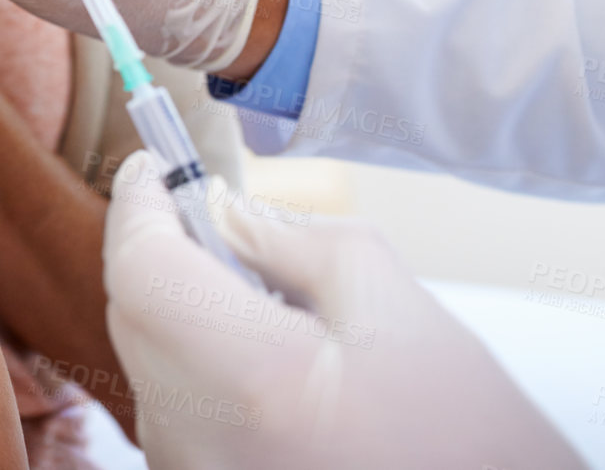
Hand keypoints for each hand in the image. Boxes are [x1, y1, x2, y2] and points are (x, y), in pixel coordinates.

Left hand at [102, 152, 587, 469]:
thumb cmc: (470, 436)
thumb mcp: (395, 306)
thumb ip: (292, 238)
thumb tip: (220, 210)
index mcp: (250, 381)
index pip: (142, 268)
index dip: (140, 205)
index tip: (151, 164)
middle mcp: (197, 440)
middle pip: (134, 313)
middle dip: (165, 250)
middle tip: (214, 215)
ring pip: (148, 360)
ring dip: (183, 309)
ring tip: (266, 305)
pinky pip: (171, 408)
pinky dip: (197, 365)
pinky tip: (266, 364)